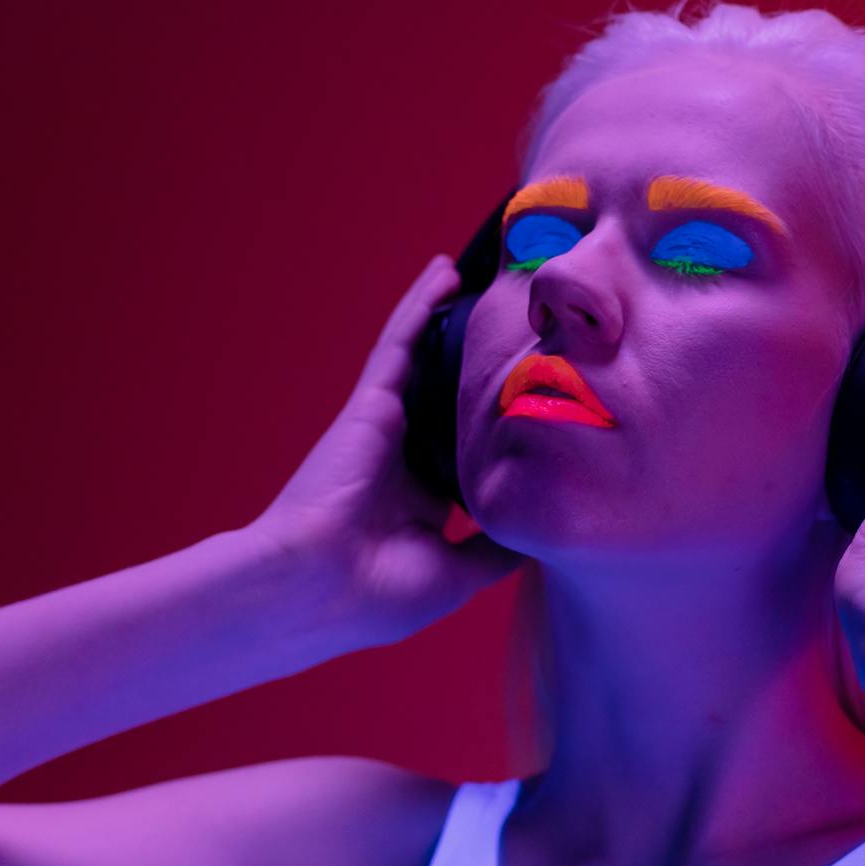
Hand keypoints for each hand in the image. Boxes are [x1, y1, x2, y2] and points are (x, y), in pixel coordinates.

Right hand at [249, 253, 526, 648]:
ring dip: (452, 318)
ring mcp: (389, 426)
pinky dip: (420, 306)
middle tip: (525, 323)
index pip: (471, 452)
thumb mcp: (458, 576)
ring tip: (488, 279)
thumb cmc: (378, 593)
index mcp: (427, 500)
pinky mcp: (373, 402)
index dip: (501, 427)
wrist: (317, 586)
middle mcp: (408, 457)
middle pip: (454, 395)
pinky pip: (400, 343)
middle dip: (482, 364)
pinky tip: (443, 272)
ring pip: (429, 359)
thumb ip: (497, 549)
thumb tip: (541, 534)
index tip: (547, 400)